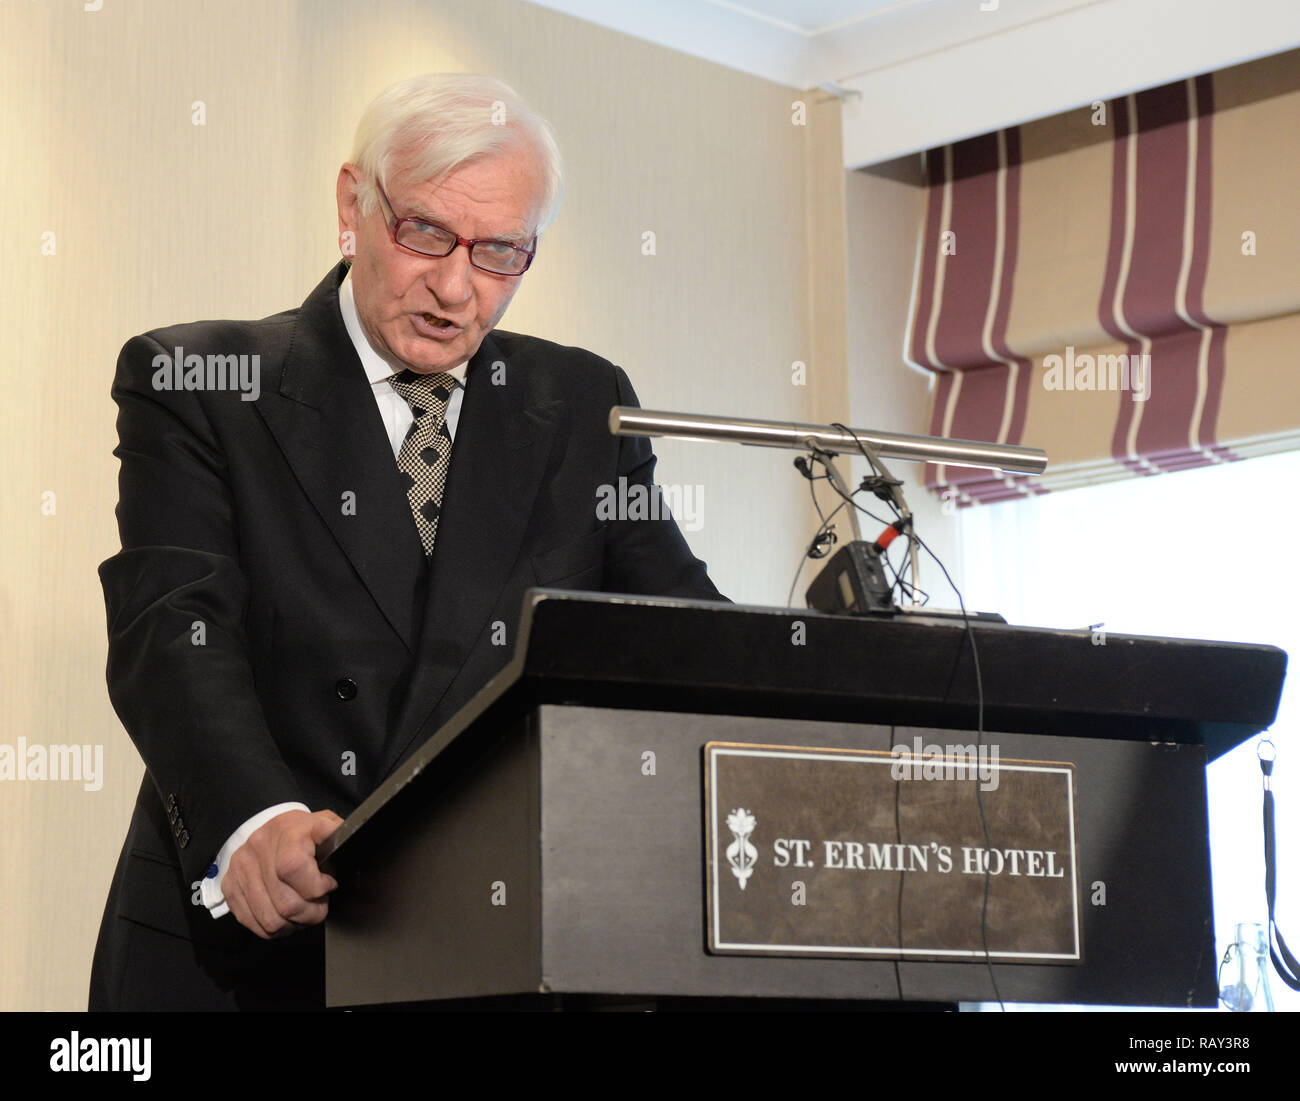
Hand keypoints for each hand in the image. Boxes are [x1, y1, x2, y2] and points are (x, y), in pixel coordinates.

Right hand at [222, 808, 342, 939]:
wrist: (270, 829)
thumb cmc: (304, 832)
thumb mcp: (326, 825)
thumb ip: (339, 837)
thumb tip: (352, 847)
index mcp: (287, 831)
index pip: (293, 868)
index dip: (316, 886)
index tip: (329, 885)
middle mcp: (259, 848)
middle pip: (285, 903)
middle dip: (311, 913)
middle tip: (320, 907)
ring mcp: (241, 868)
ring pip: (270, 920)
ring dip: (293, 924)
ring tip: (304, 913)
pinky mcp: (230, 886)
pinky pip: (254, 924)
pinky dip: (275, 929)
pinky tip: (286, 917)